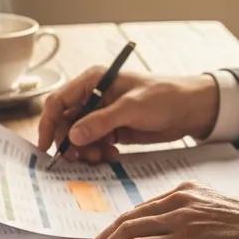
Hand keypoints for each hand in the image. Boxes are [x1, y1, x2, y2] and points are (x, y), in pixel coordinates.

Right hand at [36, 68, 219, 163]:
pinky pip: (94, 144)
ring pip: (79, 137)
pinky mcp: (112, 129)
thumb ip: (101, 122)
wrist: (191, 108)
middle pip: (66, 123)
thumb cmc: (165, 96)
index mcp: (93, 81)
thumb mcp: (132, 108)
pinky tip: (112, 154)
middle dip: (70, 142)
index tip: (47, 147)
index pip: (59, 101)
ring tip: (102, 156)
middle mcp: (94, 97)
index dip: (48, 124)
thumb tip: (73, 136)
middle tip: (80, 158)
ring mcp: (102, 114)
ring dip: (85, 150)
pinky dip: (98, 153)